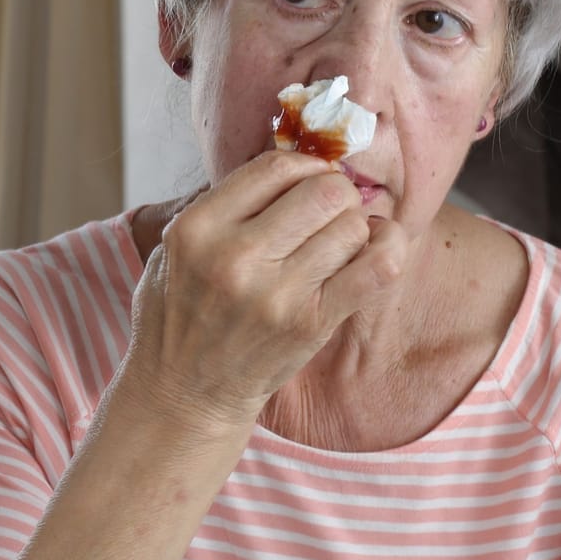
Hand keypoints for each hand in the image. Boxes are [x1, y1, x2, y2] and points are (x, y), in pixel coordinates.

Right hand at [119, 150, 407, 429]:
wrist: (184, 393)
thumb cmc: (179, 313)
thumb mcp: (172, 250)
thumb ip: (219, 207)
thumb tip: (288, 166)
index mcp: (196, 229)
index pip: (275, 167)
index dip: (305, 167)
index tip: (308, 182)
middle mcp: (235, 257)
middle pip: (323, 191)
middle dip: (335, 194)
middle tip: (327, 213)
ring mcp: (276, 295)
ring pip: (352, 226)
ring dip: (355, 227)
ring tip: (338, 242)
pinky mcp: (310, 325)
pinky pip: (377, 269)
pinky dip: (388, 250)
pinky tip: (373, 251)